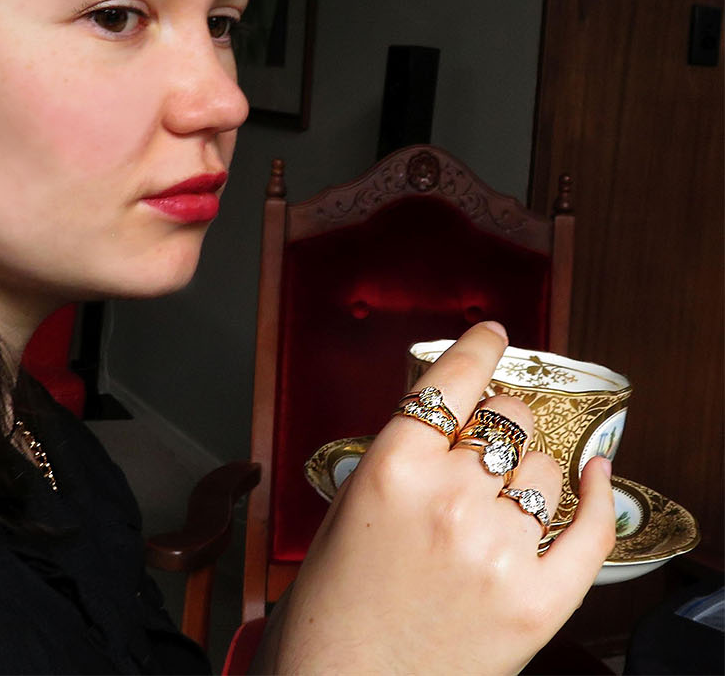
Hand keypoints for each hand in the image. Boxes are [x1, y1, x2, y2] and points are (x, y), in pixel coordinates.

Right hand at [267, 322, 615, 674]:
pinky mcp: (537, 601)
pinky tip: (596, 478)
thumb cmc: (335, 601)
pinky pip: (589, 530)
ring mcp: (498, 551)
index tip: (493, 333)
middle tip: (490, 440)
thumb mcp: (352, 505)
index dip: (479, 347)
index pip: (452, 380)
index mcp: (391, 469)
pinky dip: (597, 498)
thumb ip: (404, 457)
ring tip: (504, 501)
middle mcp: (449, 501)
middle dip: (502, 422)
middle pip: (509, 420)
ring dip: (530, 473)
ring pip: (547, 470)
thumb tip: (459, 415)